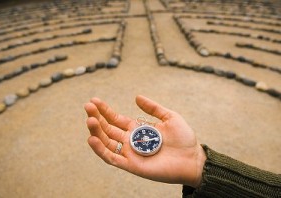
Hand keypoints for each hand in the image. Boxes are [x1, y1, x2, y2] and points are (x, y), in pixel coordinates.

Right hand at [84, 95, 205, 187]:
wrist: (193, 159)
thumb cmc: (184, 139)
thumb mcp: (169, 117)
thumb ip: (152, 108)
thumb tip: (136, 97)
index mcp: (138, 129)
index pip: (116, 119)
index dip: (105, 110)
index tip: (94, 100)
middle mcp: (131, 140)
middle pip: (108, 129)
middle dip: (97, 118)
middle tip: (88, 106)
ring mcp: (130, 153)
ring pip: (106, 142)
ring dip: (96, 132)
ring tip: (90, 120)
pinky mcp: (131, 165)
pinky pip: (111, 158)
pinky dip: (100, 150)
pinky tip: (92, 139)